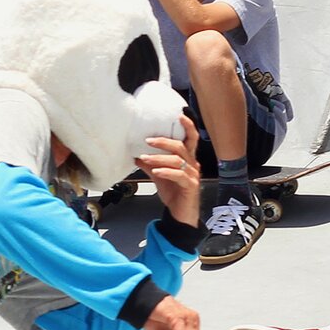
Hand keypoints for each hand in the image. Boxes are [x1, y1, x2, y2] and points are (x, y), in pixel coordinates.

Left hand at [135, 114, 199, 228]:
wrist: (180, 214)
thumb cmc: (174, 193)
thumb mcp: (159, 176)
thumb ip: (150, 165)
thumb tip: (136, 155)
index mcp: (187, 159)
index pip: (190, 138)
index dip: (187, 126)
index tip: (179, 115)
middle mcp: (192, 164)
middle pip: (181, 147)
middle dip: (164, 142)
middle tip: (147, 140)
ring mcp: (193, 175)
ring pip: (178, 161)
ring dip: (159, 158)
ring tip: (145, 158)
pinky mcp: (190, 186)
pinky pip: (179, 176)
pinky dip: (166, 172)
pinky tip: (156, 171)